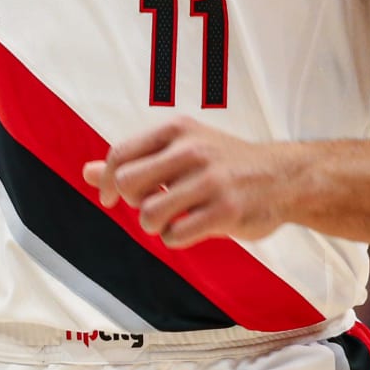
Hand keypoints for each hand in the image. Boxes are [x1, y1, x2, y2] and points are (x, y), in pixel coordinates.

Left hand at [81, 117, 293, 248]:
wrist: (283, 176)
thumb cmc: (225, 162)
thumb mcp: (181, 149)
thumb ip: (136, 160)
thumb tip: (86, 172)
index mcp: (178, 130)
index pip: (121, 155)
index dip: (108, 182)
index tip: (110, 199)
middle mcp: (192, 150)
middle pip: (128, 184)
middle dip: (133, 202)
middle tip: (152, 205)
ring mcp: (210, 181)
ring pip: (150, 215)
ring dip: (155, 225)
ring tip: (173, 219)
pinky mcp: (225, 211)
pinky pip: (176, 236)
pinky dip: (176, 238)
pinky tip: (191, 228)